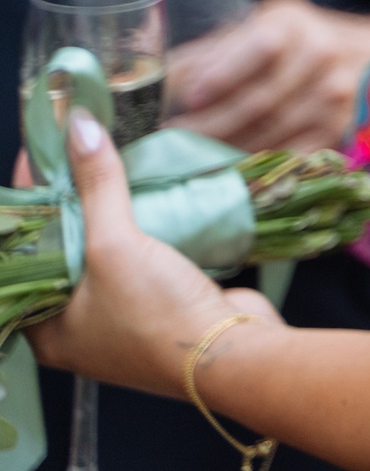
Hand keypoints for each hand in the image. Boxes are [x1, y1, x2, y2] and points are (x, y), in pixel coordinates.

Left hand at [28, 106, 278, 399]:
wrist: (233, 353)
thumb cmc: (158, 316)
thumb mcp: (116, 246)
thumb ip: (97, 187)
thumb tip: (78, 128)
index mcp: (47, 328)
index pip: (22, 254)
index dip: (30, 205)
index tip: (40, 157)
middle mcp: (79, 326)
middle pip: (65, 250)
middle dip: (72, 204)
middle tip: (76, 155)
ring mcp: (124, 317)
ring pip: (107, 252)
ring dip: (112, 213)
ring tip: (111, 167)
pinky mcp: (162, 304)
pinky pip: (143, 257)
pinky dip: (146, 228)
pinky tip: (151, 197)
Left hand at [166, 0, 369, 153]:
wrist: (359, 57)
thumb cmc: (287, 41)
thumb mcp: (251, 30)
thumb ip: (204, 55)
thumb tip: (137, 83)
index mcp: (292, 23)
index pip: (261, 47)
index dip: (225, 73)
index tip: (190, 98)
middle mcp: (321, 56)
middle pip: (259, 100)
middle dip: (206, 126)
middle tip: (165, 141)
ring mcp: (334, 97)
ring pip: (268, 133)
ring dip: (220, 150)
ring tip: (182, 159)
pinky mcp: (337, 131)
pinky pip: (286, 155)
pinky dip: (251, 165)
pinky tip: (222, 172)